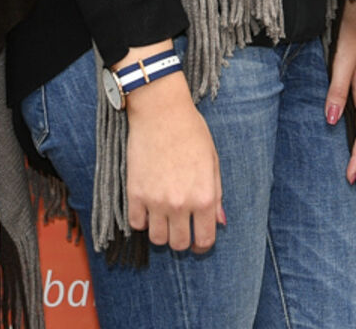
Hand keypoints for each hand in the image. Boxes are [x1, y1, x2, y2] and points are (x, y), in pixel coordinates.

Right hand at [122, 45, 225, 252]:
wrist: (161, 111)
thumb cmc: (191, 132)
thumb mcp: (212, 161)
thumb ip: (216, 194)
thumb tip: (220, 222)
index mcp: (205, 197)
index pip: (205, 240)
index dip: (202, 244)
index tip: (198, 240)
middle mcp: (181, 204)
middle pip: (179, 244)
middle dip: (182, 240)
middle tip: (180, 228)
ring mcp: (156, 201)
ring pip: (157, 239)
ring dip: (162, 232)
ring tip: (163, 217)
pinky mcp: (135, 193)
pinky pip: (137, 224)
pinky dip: (142, 220)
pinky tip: (148, 206)